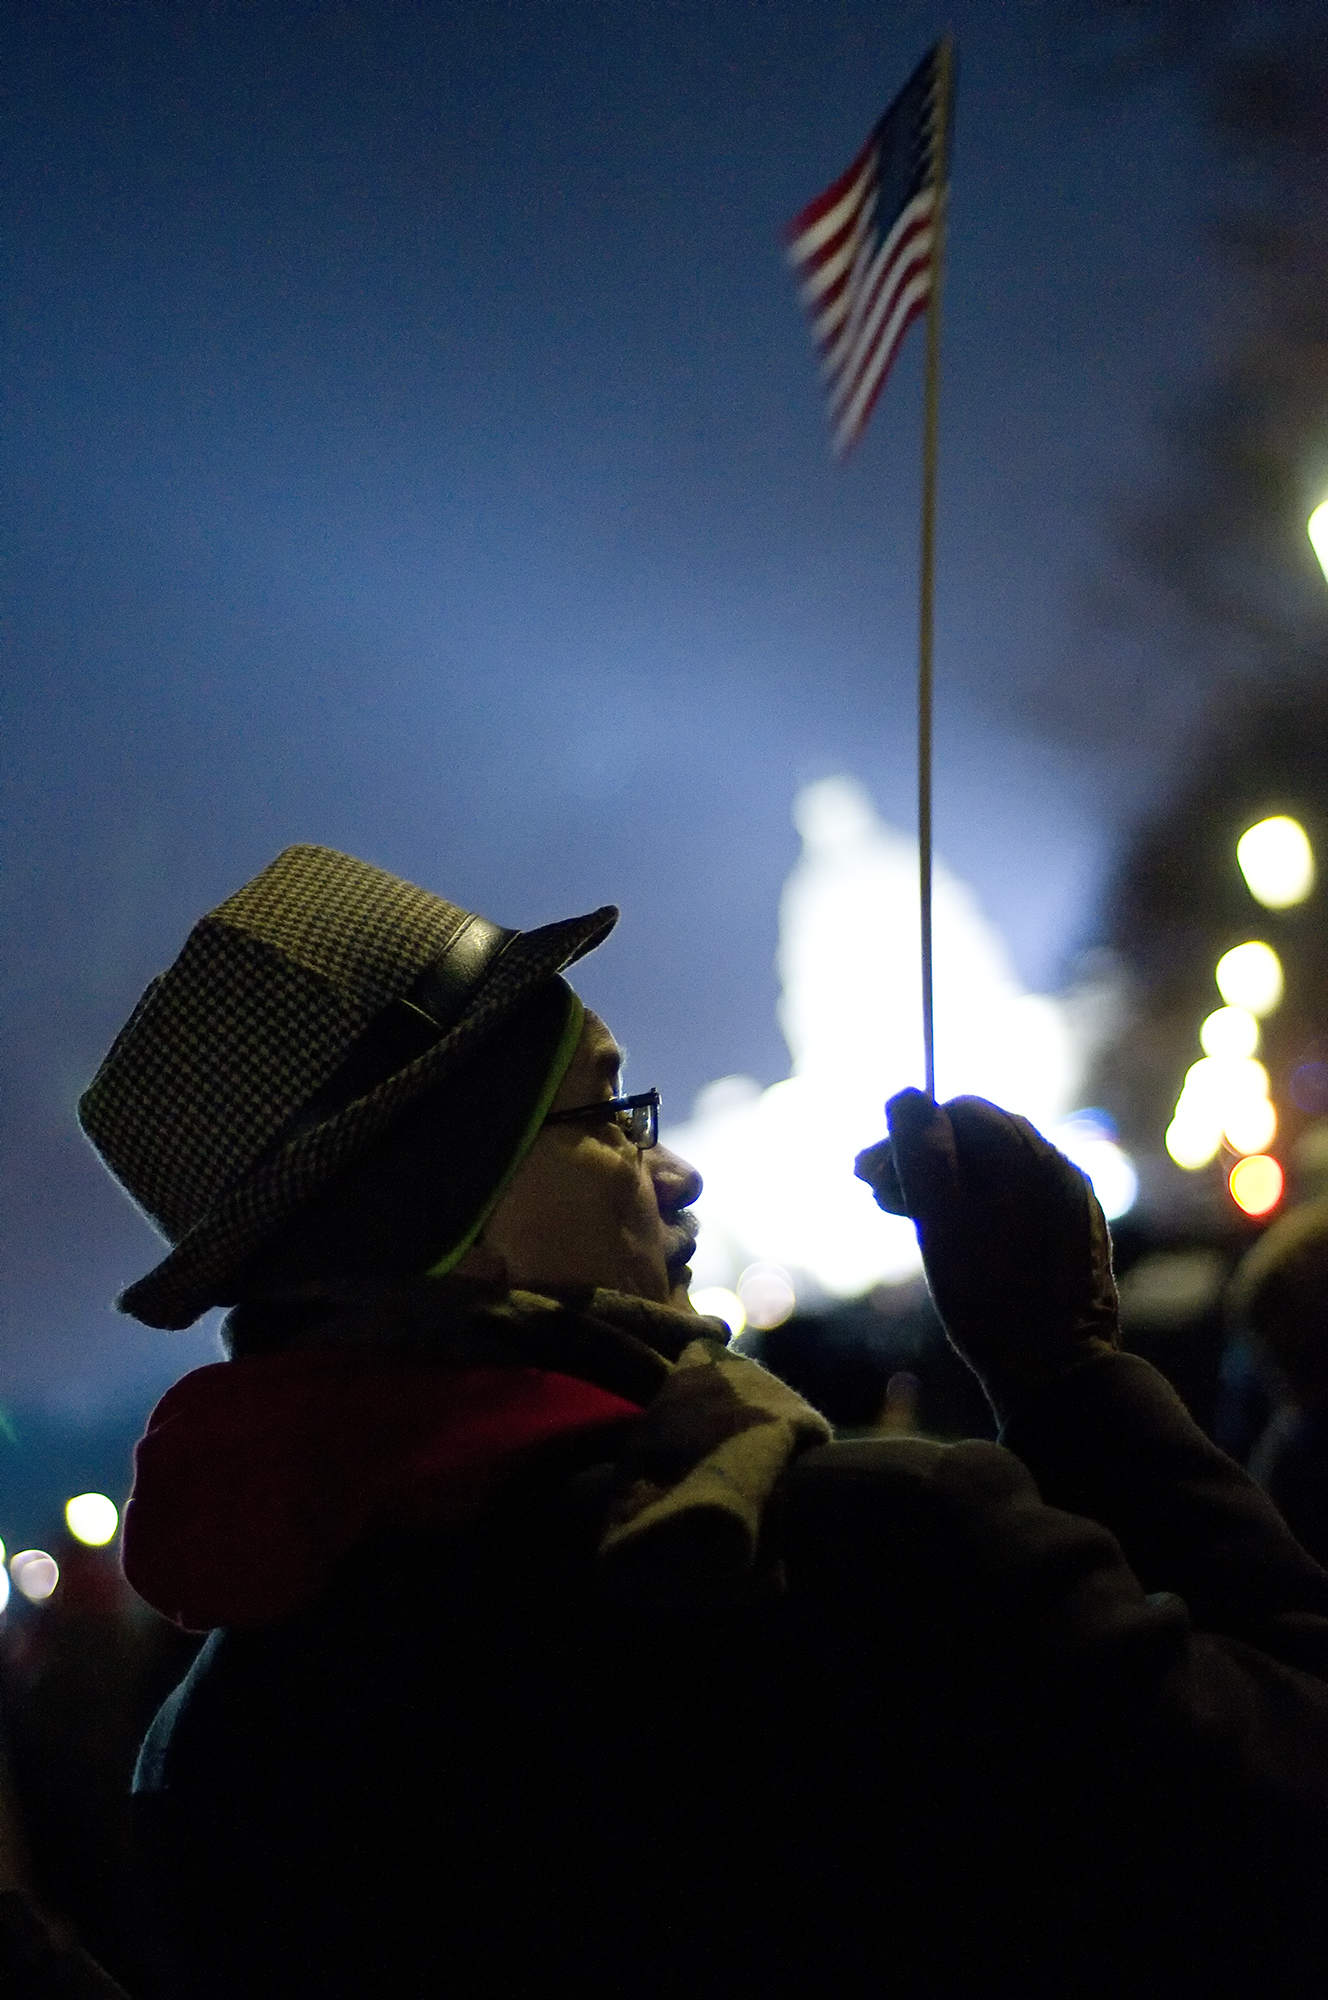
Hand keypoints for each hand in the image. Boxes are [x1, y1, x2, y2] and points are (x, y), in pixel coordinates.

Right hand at [855, 1089, 1118, 1421]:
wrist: (1056, 1372)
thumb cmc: (988, 1298)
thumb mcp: (940, 1221)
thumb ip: (922, 1152)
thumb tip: (907, 1094)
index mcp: (1028, 1156)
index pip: (959, 1111)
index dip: (907, 1134)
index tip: (867, 1172)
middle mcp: (1059, 1166)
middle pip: (979, 1137)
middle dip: (925, 1157)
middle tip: (875, 1194)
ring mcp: (1073, 1200)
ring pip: (998, 1169)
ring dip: (948, 1181)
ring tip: (904, 1215)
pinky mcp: (1077, 1232)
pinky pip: (1019, 1198)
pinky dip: (980, 1203)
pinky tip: (954, 1233)